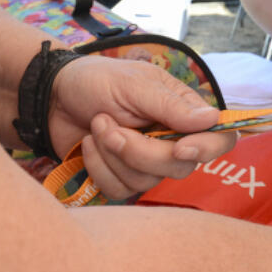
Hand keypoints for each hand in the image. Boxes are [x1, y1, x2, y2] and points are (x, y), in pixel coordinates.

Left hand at [47, 55, 236, 199]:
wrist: (53, 96)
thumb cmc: (97, 80)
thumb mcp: (134, 85)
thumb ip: (171, 106)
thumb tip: (213, 119)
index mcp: (183, 113)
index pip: (218, 139)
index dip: (207, 149)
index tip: (180, 149)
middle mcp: (171, 141)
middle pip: (179, 167)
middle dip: (140, 151)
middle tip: (111, 127)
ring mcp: (146, 163)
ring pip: (146, 182)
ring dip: (113, 154)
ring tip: (97, 125)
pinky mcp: (120, 177)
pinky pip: (120, 190)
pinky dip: (98, 167)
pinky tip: (88, 144)